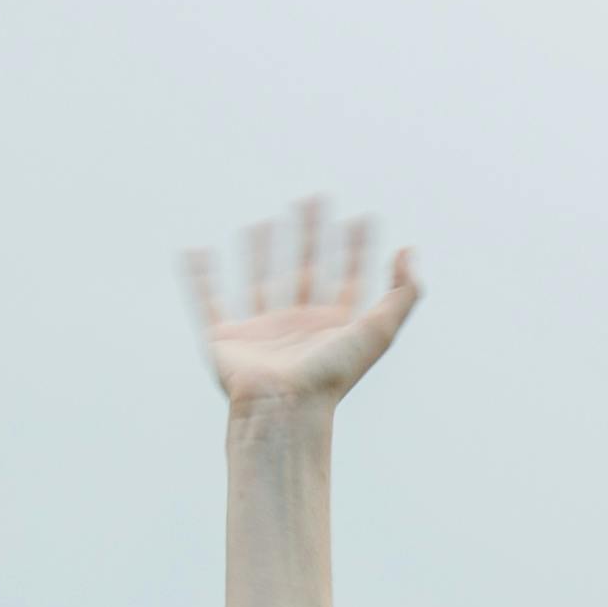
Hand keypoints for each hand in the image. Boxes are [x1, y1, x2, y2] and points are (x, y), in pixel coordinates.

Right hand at [186, 197, 420, 412]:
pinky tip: (196, 252)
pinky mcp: (225, 338)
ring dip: (262, 251)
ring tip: (263, 221)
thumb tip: (411, 251)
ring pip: (261, 281)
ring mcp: (260, 332)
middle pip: (306, 271)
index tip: (364, 218)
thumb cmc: (330, 376)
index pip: (349, 279)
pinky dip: (199, 278)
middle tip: (314, 198)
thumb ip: (402, 294)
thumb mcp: (378, 331)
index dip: (357, 249)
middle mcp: (298, 327)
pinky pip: (208, 301)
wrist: (282, 408)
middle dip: (310, 235)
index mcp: (332, 327)